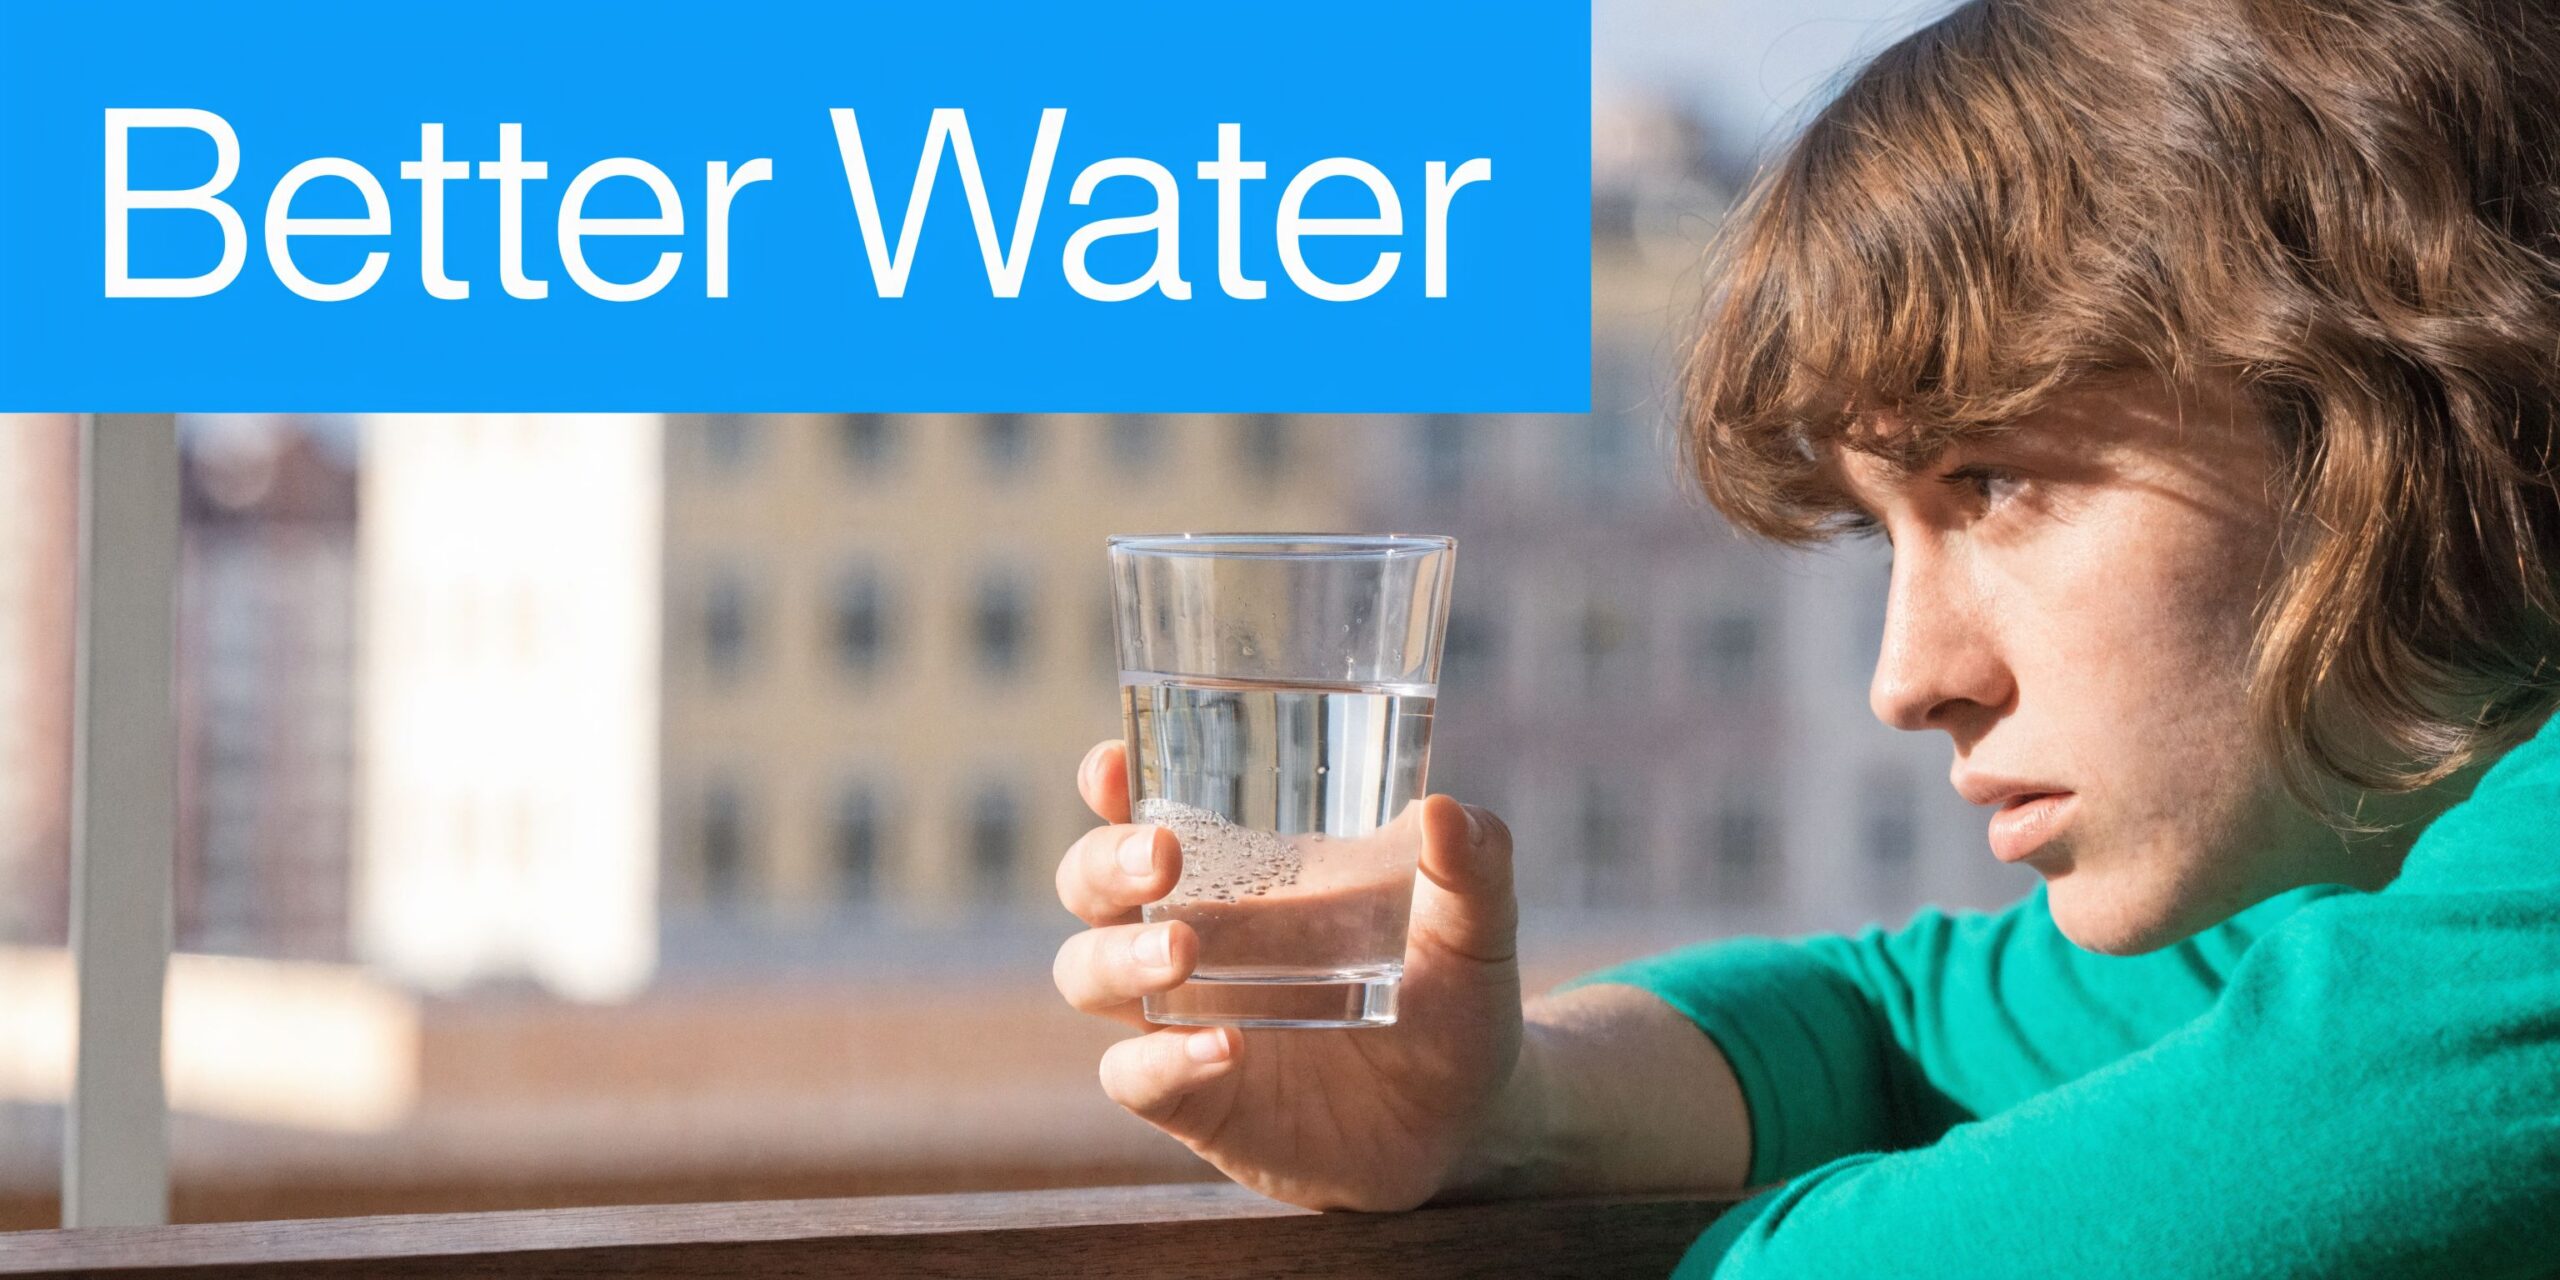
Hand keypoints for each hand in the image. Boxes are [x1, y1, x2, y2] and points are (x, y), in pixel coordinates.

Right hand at [1051, 739, 1524, 1211]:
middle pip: (1089, 885)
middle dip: (1104, 862)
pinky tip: (1224, 1046)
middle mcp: (1192, 937)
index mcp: (1240, 874)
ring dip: (1119, 956)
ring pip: (1087, 975)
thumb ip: (1475, 865)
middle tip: (1162, 856)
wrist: (1466, 1121)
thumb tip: (1446, 811)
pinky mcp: (1195, 1100)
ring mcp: (1182, 1020)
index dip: (1112, 783)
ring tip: (1184, 951)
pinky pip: (1136, 1078)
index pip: (1143, 811)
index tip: (1114, 763)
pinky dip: (1164, 1061)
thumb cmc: (1451, 1002)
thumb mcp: (1476, 928)